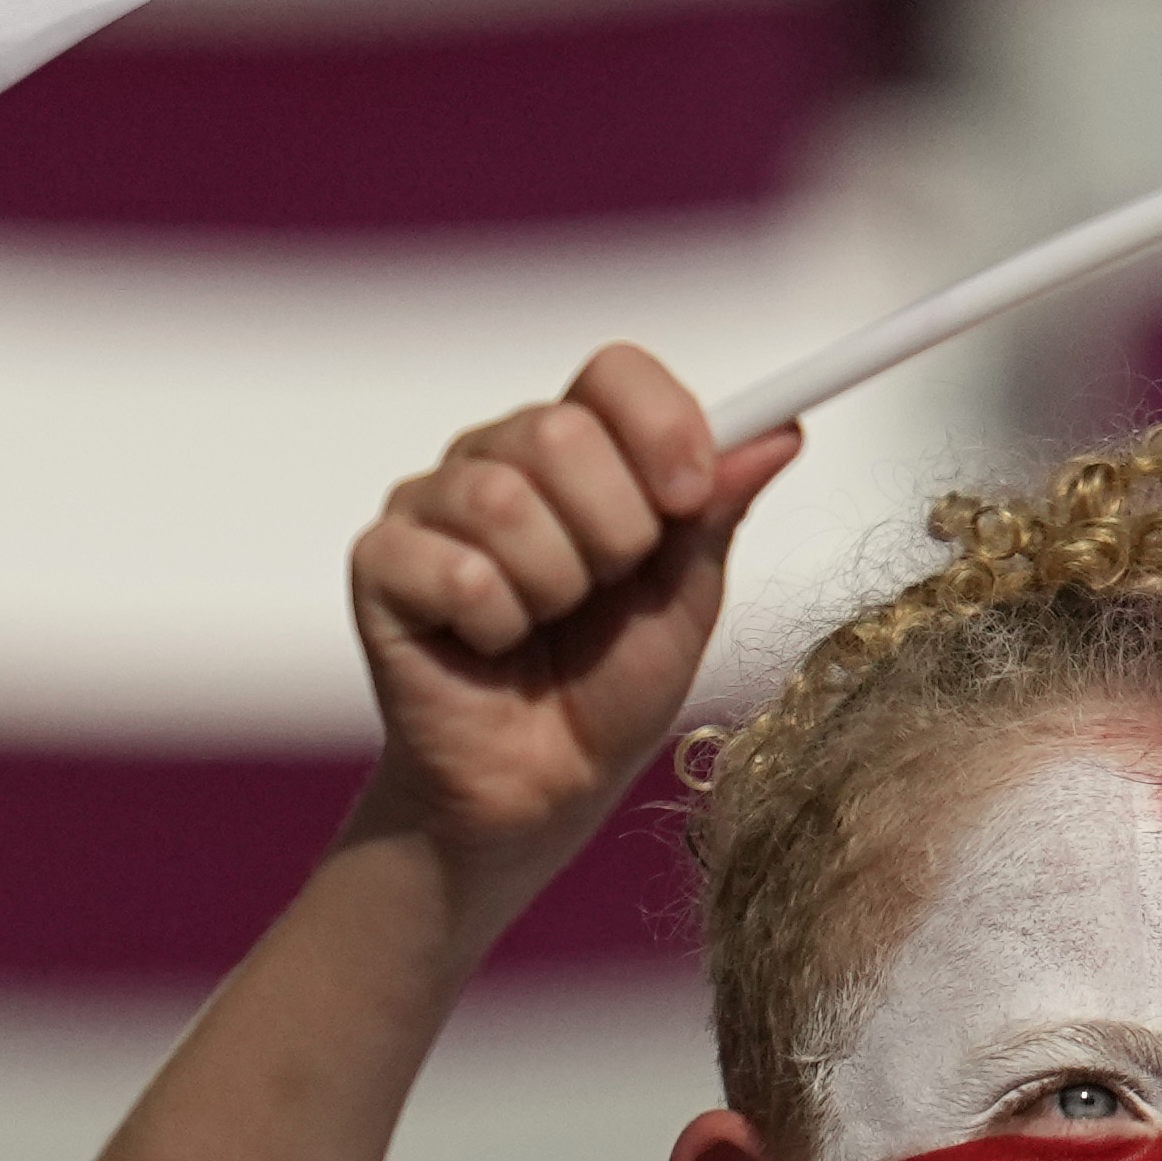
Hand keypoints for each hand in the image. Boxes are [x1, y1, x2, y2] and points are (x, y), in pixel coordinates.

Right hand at [346, 343, 797, 928]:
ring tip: (546, 628)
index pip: (615, 371)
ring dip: (554, 589)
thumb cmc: (610, 687)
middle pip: (562, 432)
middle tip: (605, 592)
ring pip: (504, 501)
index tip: (689, 499)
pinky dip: (496, 627)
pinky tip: (491, 649)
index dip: (662, 428)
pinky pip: (456, 569)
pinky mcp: (381, 562)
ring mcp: (429, 503)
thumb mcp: (685, 596)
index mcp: (577, 447)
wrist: (543, 788)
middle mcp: (497, 456)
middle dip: (614, 534)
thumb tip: (780, 430)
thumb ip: (716, 510)